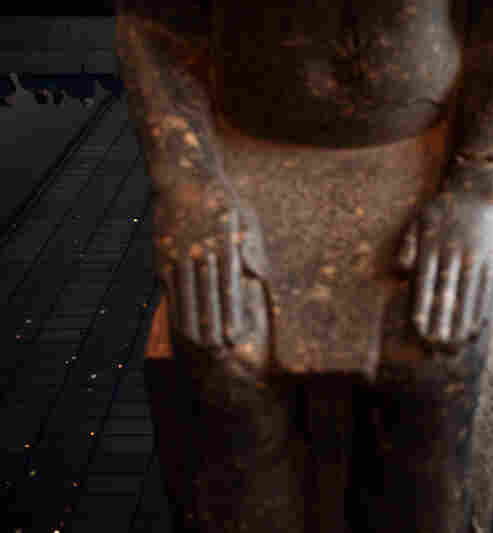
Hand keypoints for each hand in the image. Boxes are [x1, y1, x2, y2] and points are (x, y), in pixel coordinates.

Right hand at [153, 180, 270, 380]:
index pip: (229, 289)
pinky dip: (177, 310)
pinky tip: (182, 327)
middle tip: (221, 354)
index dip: (232, 316)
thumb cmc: (222, 202)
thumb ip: (253, 249)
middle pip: (208, 299)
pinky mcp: (164, 257)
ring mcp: (179, 256)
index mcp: (226, 245)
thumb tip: (260, 276)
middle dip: (214, 328)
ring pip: (188, 298)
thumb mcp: (246, 219)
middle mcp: (201, 253)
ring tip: (202, 348)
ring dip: (194, 326)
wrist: (184, 177)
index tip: (235, 337)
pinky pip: (171, 290)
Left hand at [397, 191, 492, 350]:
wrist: (477, 192)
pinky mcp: (490, 261)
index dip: (422, 308)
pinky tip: (475, 328)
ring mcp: (473, 259)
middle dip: (441, 323)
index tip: (418, 330)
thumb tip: (399, 271)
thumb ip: (407, 246)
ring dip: (461, 323)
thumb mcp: (418, 221)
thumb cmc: (441, 210)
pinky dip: (480, 311)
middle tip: (436, 347)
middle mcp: (453, 256)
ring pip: (467, 297)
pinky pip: (484, 291)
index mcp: (432, 248)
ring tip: (456, 345)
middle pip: (446, 295)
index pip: (425, 284)